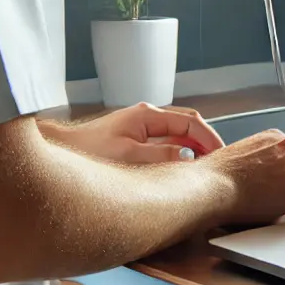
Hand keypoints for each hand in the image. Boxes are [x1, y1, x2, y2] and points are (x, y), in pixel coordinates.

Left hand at [41, 103, 225, 163]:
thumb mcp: (128, 156)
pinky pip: (166, 142)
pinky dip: (180, 152)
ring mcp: (142, 127)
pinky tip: (181, 169)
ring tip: (204, 168)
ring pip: (178, 134)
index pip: (192, 121)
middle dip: (206, 142)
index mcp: (148, 115)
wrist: (63, 150)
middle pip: (188, 124)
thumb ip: (161, 155)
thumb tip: (189, 157)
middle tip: (218, 163)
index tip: (221, 156)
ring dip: (194, 148)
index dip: (210, 138)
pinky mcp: (136, 139)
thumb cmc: (89, 151)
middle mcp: (147, 117)